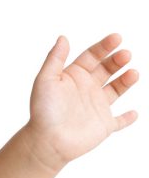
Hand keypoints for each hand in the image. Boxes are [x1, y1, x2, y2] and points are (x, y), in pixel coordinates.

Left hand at [26, 33, 138, 172]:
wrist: (47, 140)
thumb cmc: (43, 109)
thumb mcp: (46, 79)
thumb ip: (55, 58)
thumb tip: (63, 37)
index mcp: (72, 76)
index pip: (91, 56)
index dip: (104, 46)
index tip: (117, 37)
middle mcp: (86, 89)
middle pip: (106, 69)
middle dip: (117, 60)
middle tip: (125, 54)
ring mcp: (96, 107)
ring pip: (116, 90)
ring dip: (126, 81)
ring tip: (133, 72)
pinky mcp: (104, 126)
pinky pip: (119, 121)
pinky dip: (128, 118)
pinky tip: (134, 113)